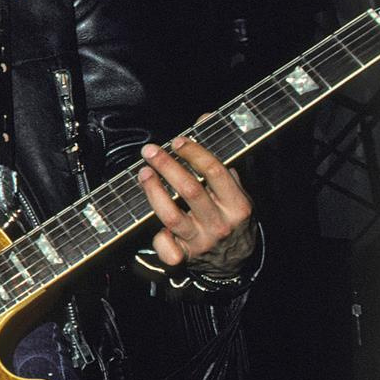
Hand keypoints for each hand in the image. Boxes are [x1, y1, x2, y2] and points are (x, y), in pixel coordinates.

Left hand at [137, 134, 255, 278]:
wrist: (236, 260)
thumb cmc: (230, 216)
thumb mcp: (233, 189)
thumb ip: (218, 156)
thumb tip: (204, 119)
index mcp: (236, 203)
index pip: (215, 172)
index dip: (194, 153)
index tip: (178, 141)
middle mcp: (220, 222)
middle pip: (189, 190)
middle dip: (166, 167)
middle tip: (150, 151)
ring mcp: (201, 240)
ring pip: (171, 216)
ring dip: (153, 192)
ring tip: (143, 173)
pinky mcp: (186, 256)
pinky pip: (167, 248)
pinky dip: (158, 238)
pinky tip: (152, 224)